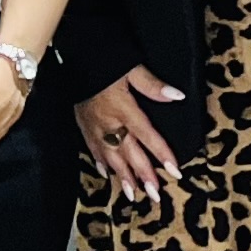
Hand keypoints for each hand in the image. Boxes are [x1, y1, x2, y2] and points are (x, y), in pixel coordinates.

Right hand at [73, 64, 189, 203]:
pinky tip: (107, 174)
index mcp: (124, 109)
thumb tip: (176, 96)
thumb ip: (153, 85)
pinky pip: (93, 149)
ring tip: (133, 194)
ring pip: (110, 157)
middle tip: (155, 195)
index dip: (162, 154)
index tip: (175, 171)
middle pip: (129, 153)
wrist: (74, 56)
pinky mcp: (83, 125)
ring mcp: (94, 127)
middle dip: (143, 175)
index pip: (147, 136)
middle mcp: (109, 123)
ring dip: (123, 176)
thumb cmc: (105, 61)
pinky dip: (101, 163)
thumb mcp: (132, 69)